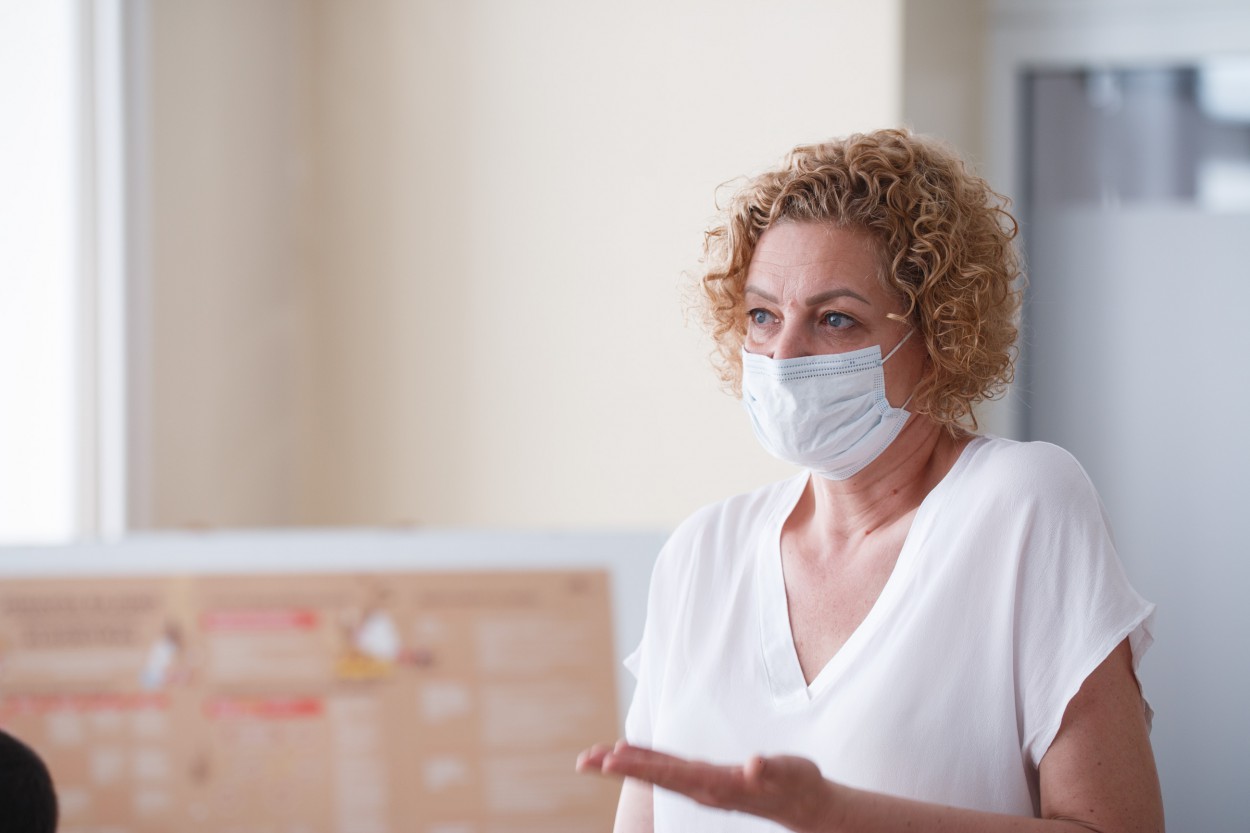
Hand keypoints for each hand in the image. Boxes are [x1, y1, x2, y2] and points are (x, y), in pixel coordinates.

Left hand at [576, 740, 839, 831]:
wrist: (805, 804)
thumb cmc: (798, 784)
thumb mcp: (790, 771)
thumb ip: (770, 769)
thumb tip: (753, 765)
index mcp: (717, 784)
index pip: (671, 773)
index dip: (641, 765)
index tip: (612, 759)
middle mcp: (703, 788)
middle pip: (654, 775)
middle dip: (619, 768)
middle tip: (584, 761)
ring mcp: (702, 785)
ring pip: (656, 773)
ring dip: (625, 766)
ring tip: (593, 758)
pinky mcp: (705, 779)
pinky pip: (668, 769)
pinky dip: (645, 760)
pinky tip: (628, 753)